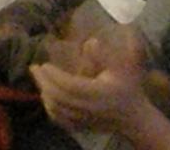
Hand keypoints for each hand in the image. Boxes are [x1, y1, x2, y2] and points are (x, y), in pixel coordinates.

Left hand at [30, 26, 149, 134]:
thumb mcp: (124, 68)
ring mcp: (83, 120)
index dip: (54, 76)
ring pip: (56, 110)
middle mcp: (88, 108)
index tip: (44, 64)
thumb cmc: (130, 88)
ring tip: (39, 79)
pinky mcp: (81, 127)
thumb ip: (107, 55)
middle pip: (59, 98)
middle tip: (34, 68)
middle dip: (44, 82)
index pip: (70, 86)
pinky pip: (60, 120)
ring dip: (45, 93)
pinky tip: (46, 97)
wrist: (135, 118)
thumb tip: (90, 42)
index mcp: (97, 93)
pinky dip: (50, 108)